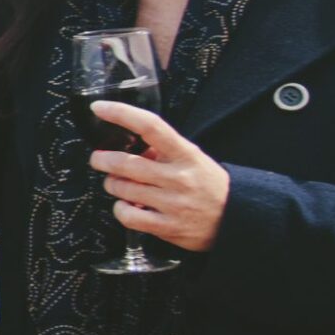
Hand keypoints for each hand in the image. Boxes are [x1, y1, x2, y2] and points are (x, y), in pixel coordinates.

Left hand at [88, 101, 229, 251]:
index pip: (151, 126)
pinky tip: (126, 206)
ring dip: (112, 184)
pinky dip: (120, 209)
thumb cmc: (209, 185)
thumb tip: (131, 145)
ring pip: (123, 189)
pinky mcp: (167, 226)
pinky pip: (128, 216)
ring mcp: (172, 203)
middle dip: (102, 159)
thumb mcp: (193, 158)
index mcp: (186, 154)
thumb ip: (163, 150)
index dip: (121, 114)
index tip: (100, 108)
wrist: (237, 217)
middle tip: (98, 158)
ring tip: (116, 183)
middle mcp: (178, 177)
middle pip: (126, 163)